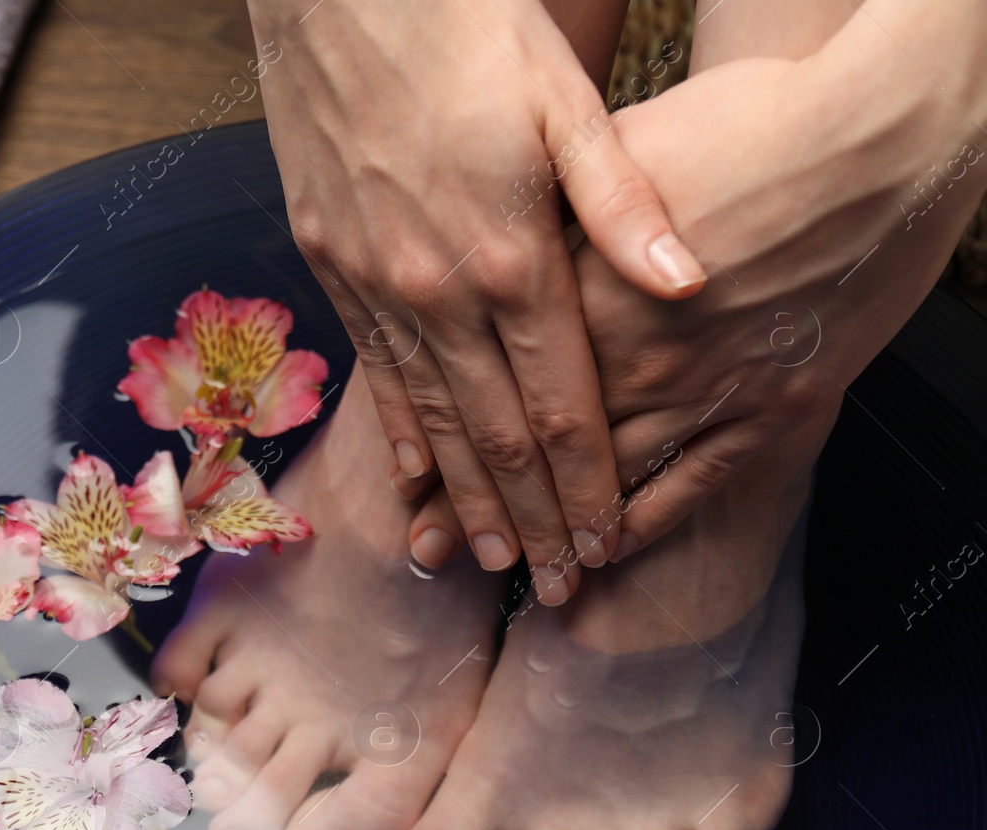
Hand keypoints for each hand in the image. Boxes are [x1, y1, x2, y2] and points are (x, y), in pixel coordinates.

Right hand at [247, 0, 707, 603]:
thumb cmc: (465, 28)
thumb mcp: (565, 99)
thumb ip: (624, 203)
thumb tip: (688, 284)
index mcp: (506, 253)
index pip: (555, 404)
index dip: (585, 484)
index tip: (606, 542)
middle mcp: (433, 288)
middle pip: (491, 434)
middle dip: (530, 518)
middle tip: (553, 583)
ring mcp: (373, 283)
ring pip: (428, 416)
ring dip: (462, 496)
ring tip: (485, 557)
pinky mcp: (332, 264)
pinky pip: (374, 372)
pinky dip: (400, 435)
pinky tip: (413, 479)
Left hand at [408, 46, 986, 561]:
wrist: (881, 141)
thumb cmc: (751, 126)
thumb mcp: (615, 149)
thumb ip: (550, 218)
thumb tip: (495, 240)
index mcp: (581, 295)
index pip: (496, 390)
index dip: (450, 446)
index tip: (412, 489)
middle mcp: (635, 359)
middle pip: (542, 448)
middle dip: (483, 506)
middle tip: (433, 551)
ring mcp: (707, 390)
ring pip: (610, 481)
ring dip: (556, 531)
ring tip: (509, 572)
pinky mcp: (774, 408)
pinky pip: (695, 483)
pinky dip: (647, 522)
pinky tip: (610, 551)